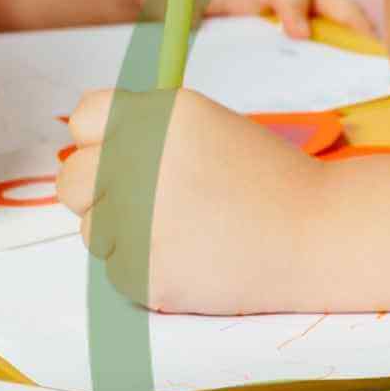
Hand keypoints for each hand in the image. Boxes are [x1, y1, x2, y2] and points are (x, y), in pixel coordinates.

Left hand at [54, 84, 328, 311]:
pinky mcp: (143, 273)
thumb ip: (143, 131)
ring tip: (186, 229)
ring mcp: (137, 221)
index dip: (101, 140)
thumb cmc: (263, 178)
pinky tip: (195, 257)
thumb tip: (83, 150)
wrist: (318, 233)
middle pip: (71, 181)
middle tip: (151, 201)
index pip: (82, 121)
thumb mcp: (204, 126)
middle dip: (100, 191)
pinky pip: (117, 269)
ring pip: (93, 230)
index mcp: (155, 117)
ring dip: (125, 232)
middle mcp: (138, 163)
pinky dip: (147, 267)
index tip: (124, 154)